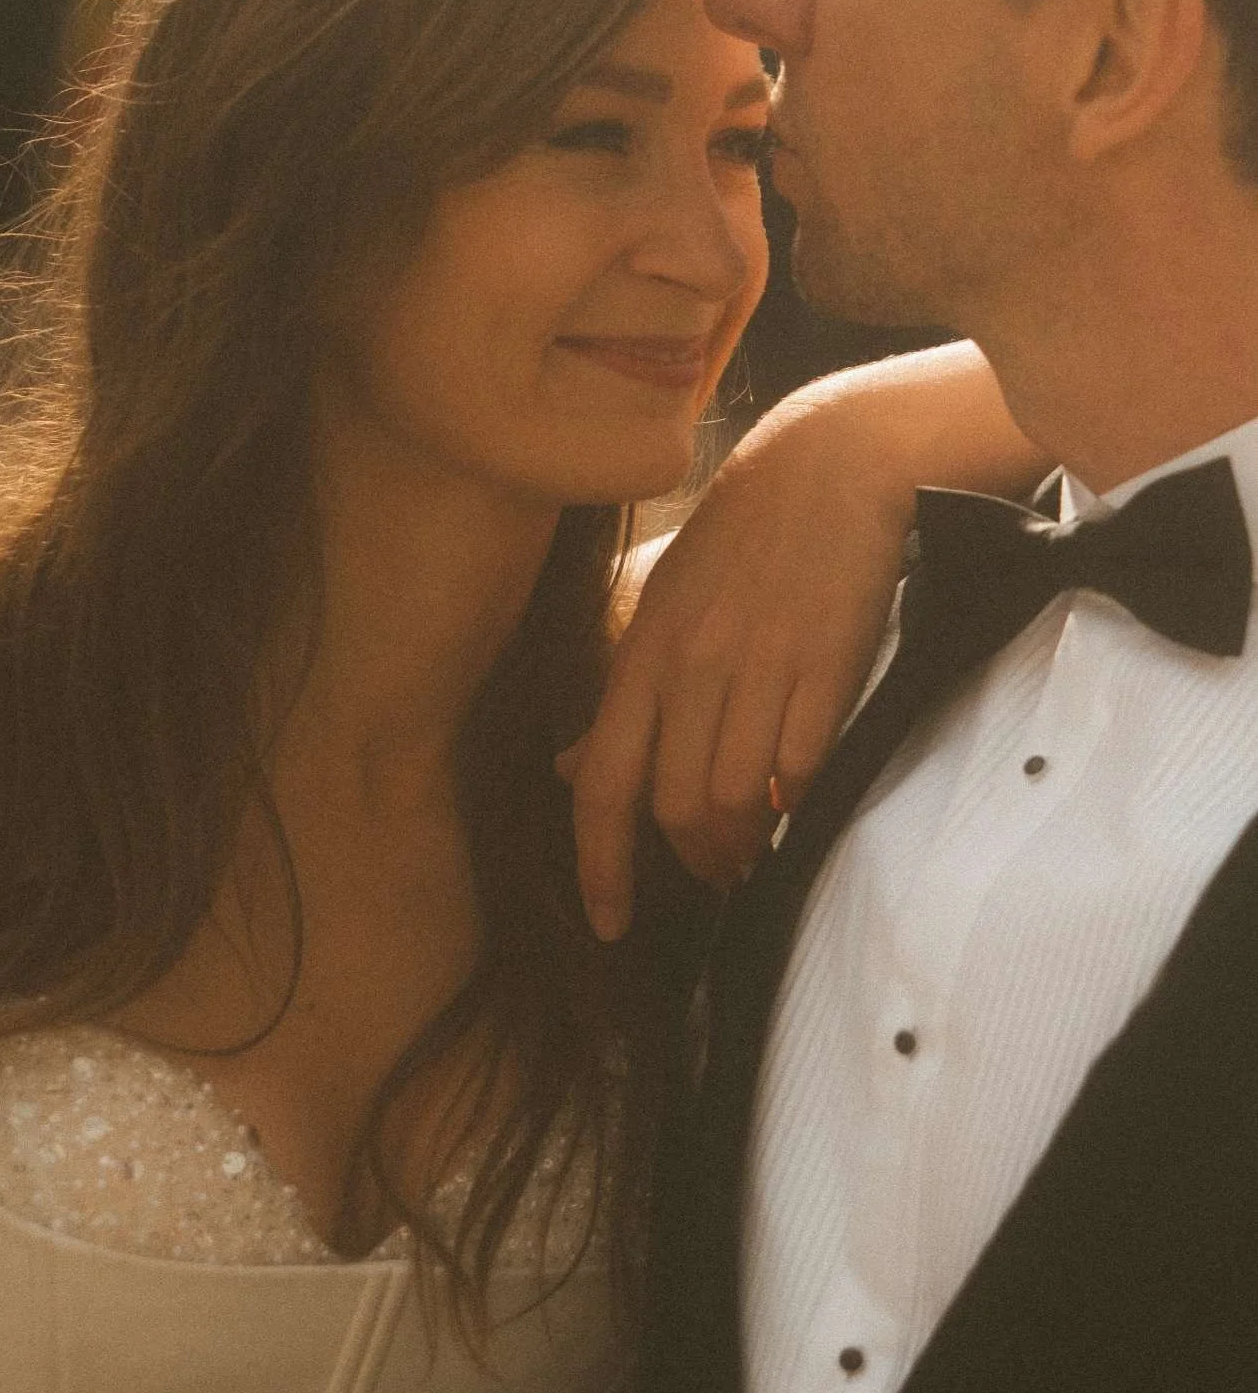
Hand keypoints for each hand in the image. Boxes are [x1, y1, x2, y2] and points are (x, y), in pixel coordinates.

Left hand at [565, 402, 910, 939]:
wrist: (827, 468)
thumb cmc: (738, 541)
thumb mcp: (658, 607)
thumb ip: (617, 698)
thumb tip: (566, 768)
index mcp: (641, 658)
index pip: (601, 785)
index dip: (600, 866)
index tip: (608, 924)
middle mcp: (691, 669)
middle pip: (673, 807)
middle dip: (690, 862)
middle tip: (713, 875)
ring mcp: (759, 669)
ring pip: (735, 798)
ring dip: (742, 846)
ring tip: (753, 853)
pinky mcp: (825, 668)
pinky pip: (800, 767)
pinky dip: (794, 804)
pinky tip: (796, 806)